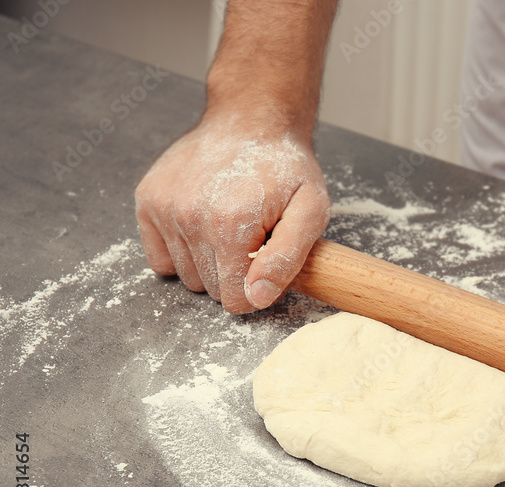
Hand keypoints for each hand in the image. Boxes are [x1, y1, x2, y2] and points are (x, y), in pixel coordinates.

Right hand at [135, 114, 330, 312]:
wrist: (251, 120)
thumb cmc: (285, 168)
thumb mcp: (310, 211)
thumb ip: (287, 259)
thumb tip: (258, 297)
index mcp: (230, 226)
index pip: (236, 300)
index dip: (257, 287)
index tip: (268, 259)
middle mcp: (190, 218)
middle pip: (212, 289)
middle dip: (236, 273)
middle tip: (253, 236)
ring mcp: (164, 209)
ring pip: (187, 276)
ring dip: (209, 261)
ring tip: (230, 226)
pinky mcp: (147, 201)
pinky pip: (160, 259)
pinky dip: (181, 251)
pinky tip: (204, 225)